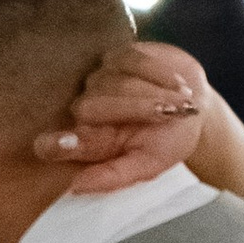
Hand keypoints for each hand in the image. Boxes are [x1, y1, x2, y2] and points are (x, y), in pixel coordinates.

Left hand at [34, 39, 206, 191]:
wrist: (197, 109)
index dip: (56, 144)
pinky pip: (133, 60)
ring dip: (153, 93)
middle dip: (134, 109)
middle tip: (164, 115)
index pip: (58, 144)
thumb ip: (114, 177)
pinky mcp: (118, 55)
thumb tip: (76, 187)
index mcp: (89, 142)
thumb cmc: (169, 141)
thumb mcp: (149, 166)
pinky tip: (174, 84)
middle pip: (90, 107)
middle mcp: (87, 111)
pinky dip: (159, 73)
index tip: (47, 146)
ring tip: (175, 104)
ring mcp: (100, 80)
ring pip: (116, 83)